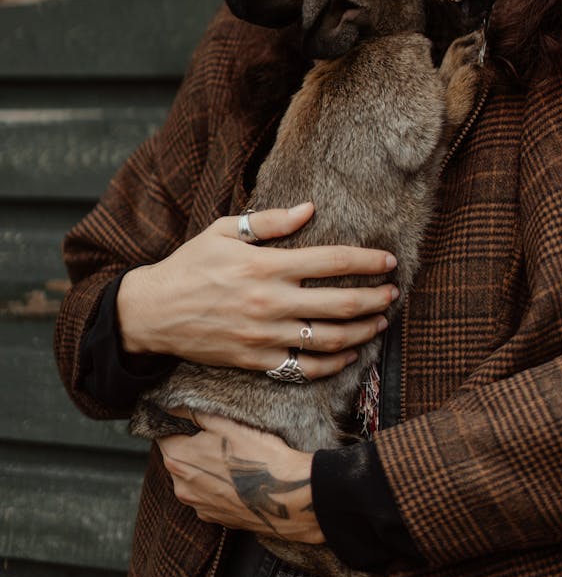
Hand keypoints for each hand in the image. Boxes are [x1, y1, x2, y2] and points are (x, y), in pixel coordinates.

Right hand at [116, 202, 398, 378]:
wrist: (153, 313)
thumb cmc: (190, 265)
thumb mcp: (223, 231)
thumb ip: (268, 222)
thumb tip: (308, 209)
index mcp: (266, 266)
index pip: (331, 261)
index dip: (365, 260)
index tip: (388, 260)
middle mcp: (271, 303)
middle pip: (340, 303)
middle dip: (374, 298)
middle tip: (394, 292)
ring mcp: (265, 336)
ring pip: (328, 339)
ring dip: (362, 331)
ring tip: (380, 321)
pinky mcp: (257, 362)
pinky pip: (304, 368)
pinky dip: (333, 364)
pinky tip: (350, 354)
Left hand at [157, 410, 323, 541]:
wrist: (285, 495)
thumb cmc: (256, 455)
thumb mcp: (225, 423)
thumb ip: (194, 412)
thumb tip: (172, 404)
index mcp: (178, 460)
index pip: (163, 436)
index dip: (175, 424)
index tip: (190, 417)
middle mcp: (181, 488)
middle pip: (178, 459)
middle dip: (191, 445)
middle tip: (216, 434)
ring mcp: (198, 507)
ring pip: (193, 479)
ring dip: (204, 467)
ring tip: (230, 455)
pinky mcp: (216, 519)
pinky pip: (208, 496)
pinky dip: (217, 485)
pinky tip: (236, 476)